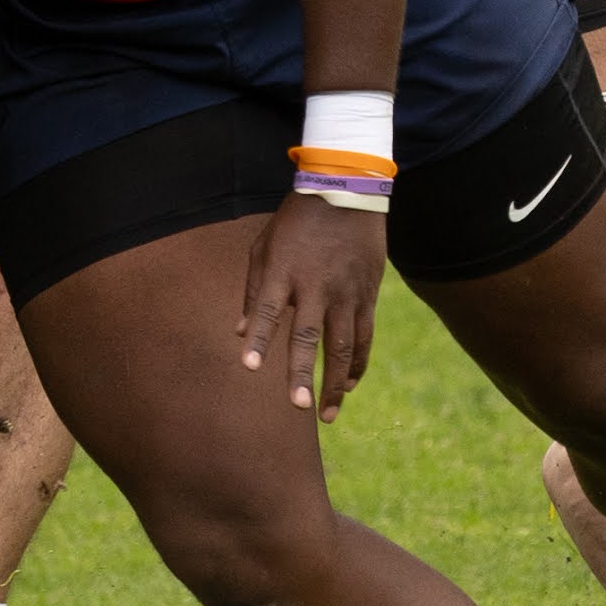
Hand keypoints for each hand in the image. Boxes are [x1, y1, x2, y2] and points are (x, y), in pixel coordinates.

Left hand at [237, 190, 385, 416]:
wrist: (347, 192)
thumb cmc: (296, 221)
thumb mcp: (264, 246)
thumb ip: (252, 291)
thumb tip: (238, 333)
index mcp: (283, 270)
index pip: (267, 310)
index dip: (258, 339)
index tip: (249, 367)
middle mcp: (315, 285)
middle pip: (307, 336)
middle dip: (302, 373)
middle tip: (298, 407)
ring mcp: (345, 291)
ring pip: (342, 344)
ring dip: (336, 381)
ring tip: (327, 413)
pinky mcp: (367, 293)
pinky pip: (364, 335)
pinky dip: (358, 362)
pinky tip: (350, 384)